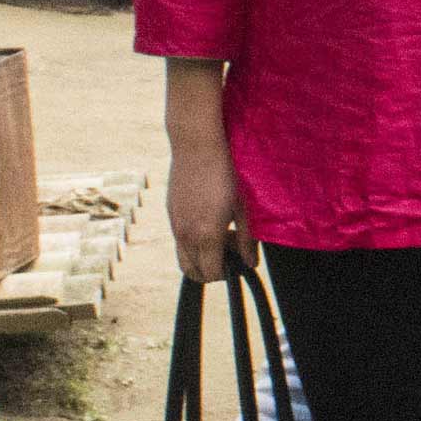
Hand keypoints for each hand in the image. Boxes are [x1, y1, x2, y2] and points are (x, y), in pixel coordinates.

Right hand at [165, 133, 246, 280]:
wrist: (196, 146)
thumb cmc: (226, 173)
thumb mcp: (244, 207)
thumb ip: (247, 239)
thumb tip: (250, 263)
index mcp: (206, 235)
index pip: (212, 273)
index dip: (228, 272)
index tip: (240, 257)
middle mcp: (185, 235)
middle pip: (193, 273)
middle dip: (212, 269)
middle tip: (231, 247)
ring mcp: (174, 225)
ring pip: (183, 259)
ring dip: (200, 257)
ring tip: (221, 235)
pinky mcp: (170, 214)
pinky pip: (179, 241)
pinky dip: (192, 243)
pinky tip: (209, 220)